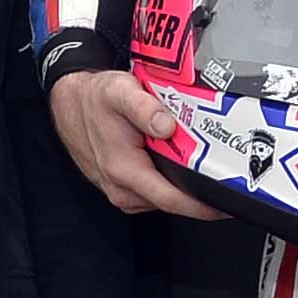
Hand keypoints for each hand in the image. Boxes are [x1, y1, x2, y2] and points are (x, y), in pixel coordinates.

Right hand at [48, 64, 223, 219]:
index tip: (226, 204)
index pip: (172, 200)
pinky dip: (171, 179)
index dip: (203, 206)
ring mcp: (124, 192)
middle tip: (225, 172)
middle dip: (201, 191)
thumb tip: (166, 125)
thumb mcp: (119, 91)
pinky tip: (178, 161)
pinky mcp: (126, 189)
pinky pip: (157, 190)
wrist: (71, 105)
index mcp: (125, 170)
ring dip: (185, 184)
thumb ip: (144, 107)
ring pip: (166, 196)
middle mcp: (123, 189)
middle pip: (174, 200)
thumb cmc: (94, 100)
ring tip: (204, 162)